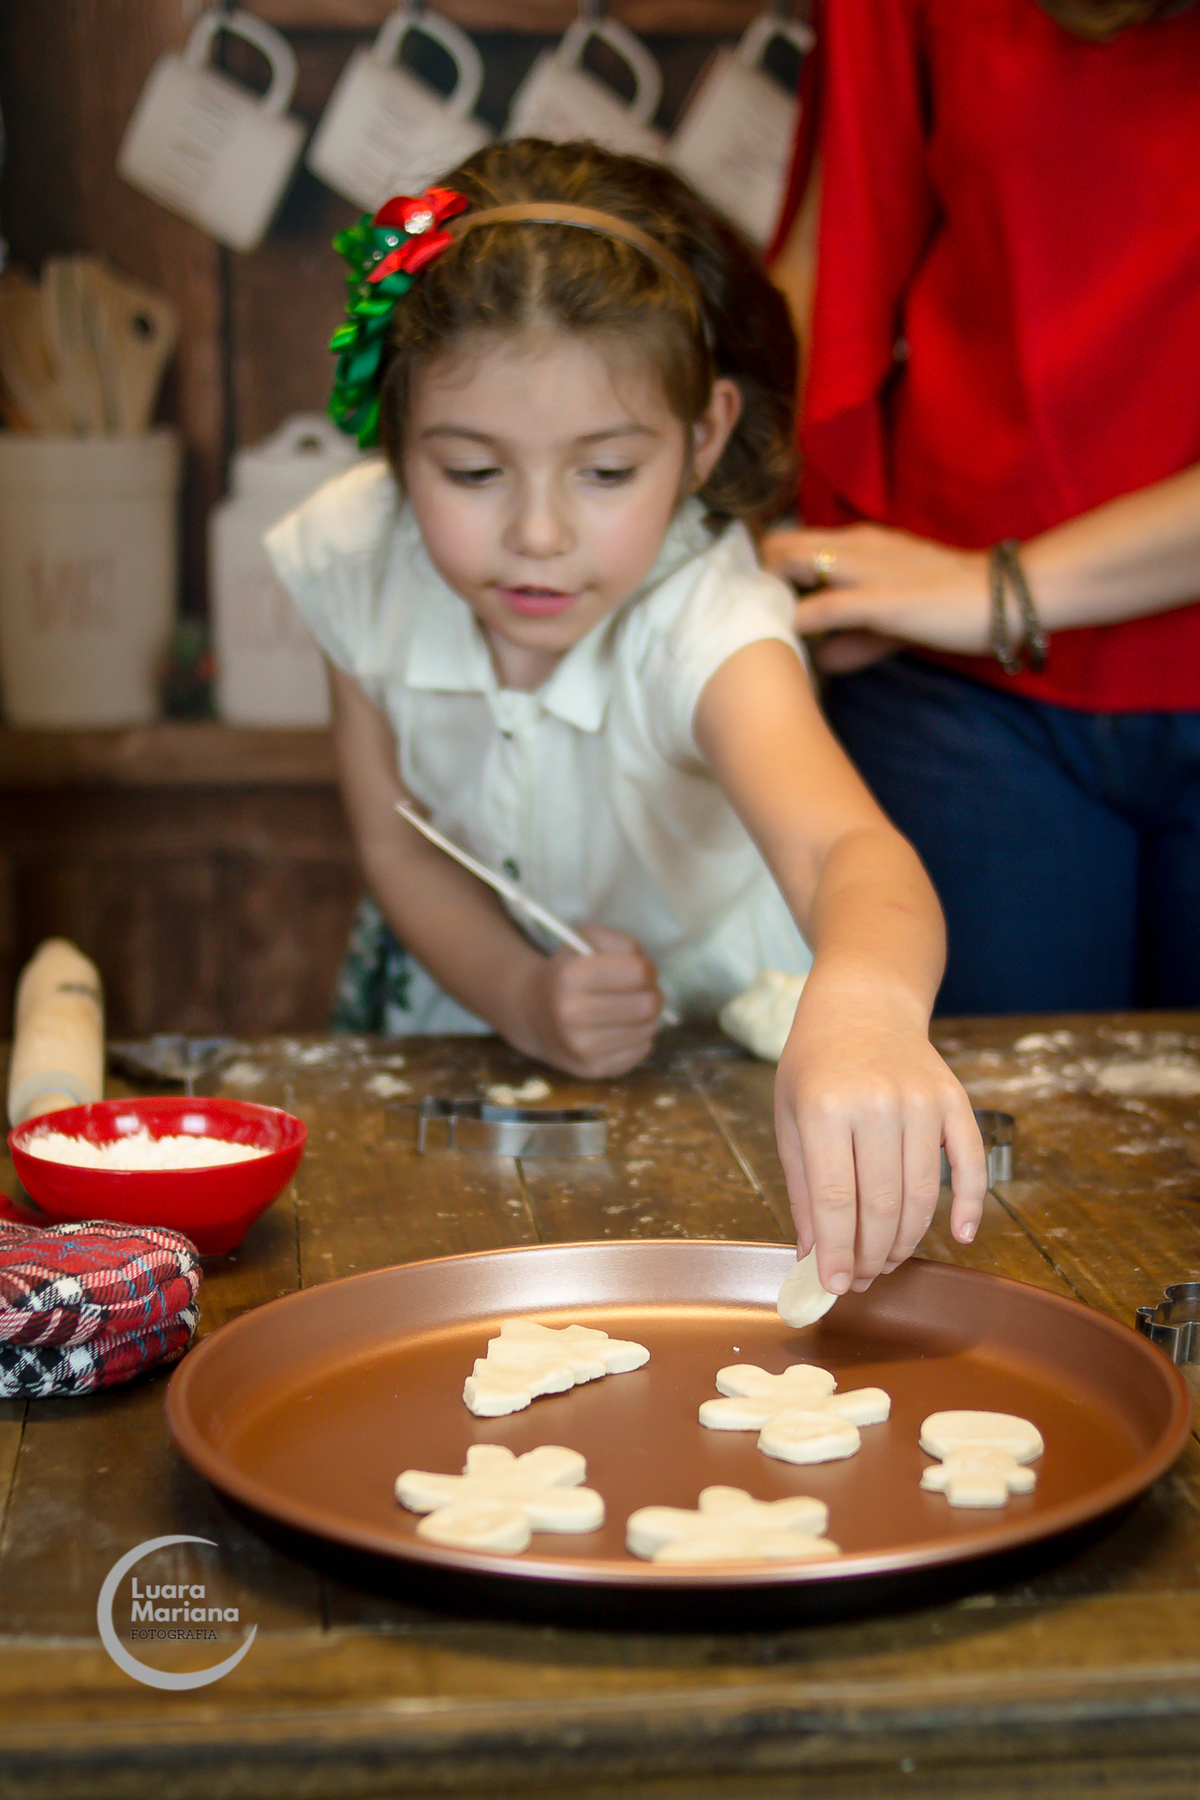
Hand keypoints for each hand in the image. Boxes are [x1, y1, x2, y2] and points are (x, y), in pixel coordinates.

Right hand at [516, 924, 662, 1077]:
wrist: (535, 1015)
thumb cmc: (568, 972)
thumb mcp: (586, 941)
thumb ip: (620, 943)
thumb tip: (646, 972)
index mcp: (571, 977)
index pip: (639, 973)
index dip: (646, 968)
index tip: (637, 970)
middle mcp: (573, 1015)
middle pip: (648, 1005)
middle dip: (651, 994)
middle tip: (639, 991)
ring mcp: (582, 1048)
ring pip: (649, 1029)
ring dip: (645, 1017)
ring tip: (627, 1009)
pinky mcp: (593, 1070)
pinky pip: (641, 1051)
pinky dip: (638, 1038)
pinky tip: (620, 1029)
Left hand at [761, 523, 990, 664]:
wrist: (1001, 596)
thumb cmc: (948, 606)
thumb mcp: (891, 623)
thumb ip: (853, 641)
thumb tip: (820, 663)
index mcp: (857, 542)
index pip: (790, 541)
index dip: (763, 570)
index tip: (749, 600)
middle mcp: (855, 545)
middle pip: (780, 546)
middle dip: (756, 580)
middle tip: (747, 617)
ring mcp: (867, 568)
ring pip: (794, 564)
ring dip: (770, 594)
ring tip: (758, 627)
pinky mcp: (881, 599)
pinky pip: (825, 609)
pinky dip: (800, 624)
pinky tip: (789, 643)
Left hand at [773, 982, 986, 1293]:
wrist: (863, 1004)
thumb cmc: (817, 1065)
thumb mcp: (790, 1119)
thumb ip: (803, 1189)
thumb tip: (813, 1256)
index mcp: (826, 1108)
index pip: (833, 1200)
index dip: (836, 1252)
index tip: (835, 1287)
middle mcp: (877, 1104)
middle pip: (880, 1206)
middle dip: (870, 1255)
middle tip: (861, 1279)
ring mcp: (921, 1101)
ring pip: (922, 1195)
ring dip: (907, 1240)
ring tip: (887, 1261)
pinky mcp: (954, 1100)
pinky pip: (971, 1163)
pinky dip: (971, 1205)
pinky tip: (960, 1235)